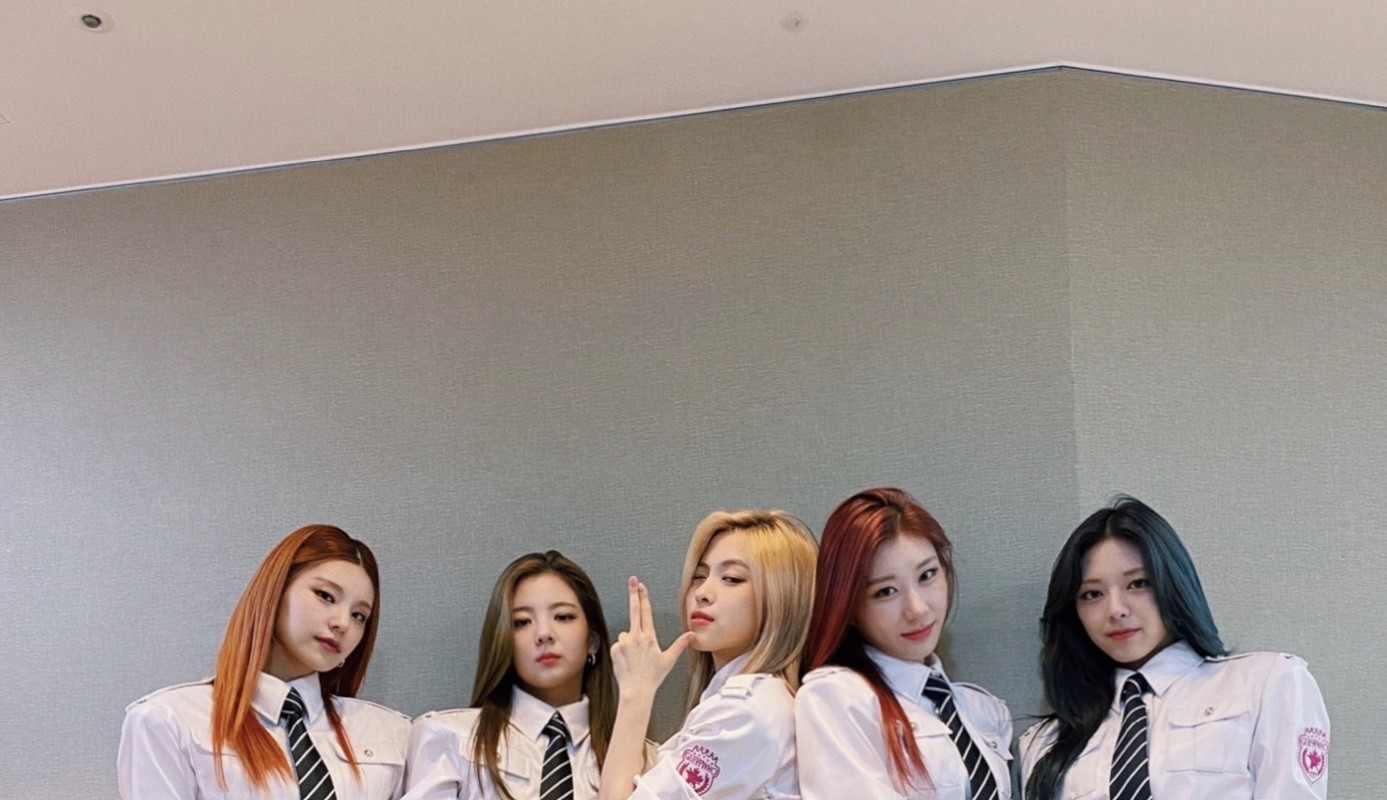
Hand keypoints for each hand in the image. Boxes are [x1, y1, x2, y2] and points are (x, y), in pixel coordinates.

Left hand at [610, 577, 693, 699]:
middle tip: (632, 579)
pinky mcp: (615, 649)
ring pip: (626, 634)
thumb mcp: (669, 660)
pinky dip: (622, 649)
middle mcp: (636, 637)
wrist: (636, 690)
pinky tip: (627, 660)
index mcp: (650, 637)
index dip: (644, 597)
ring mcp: (624, 642)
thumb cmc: (653, 676)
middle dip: (634, 593)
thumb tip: (692, 635)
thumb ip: (680, 645)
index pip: (646, 612)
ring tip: (635, 657)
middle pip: (634, 610)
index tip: (641, 586)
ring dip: (629, 640)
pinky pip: (618, 644)